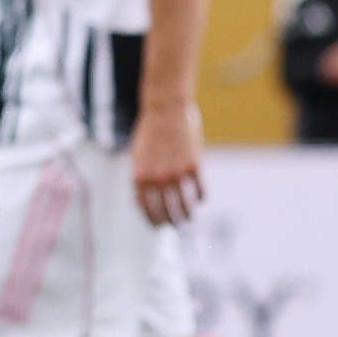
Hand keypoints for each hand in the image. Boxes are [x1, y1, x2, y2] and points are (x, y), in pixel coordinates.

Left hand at [130, 100, 206, 226]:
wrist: (165, 110)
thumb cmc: (149, 133)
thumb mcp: (137, 157)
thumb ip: (140, 178)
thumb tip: (140, 201)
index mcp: (140, 176)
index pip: (146, 208)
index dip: (152, 219)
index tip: (158, 226)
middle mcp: (157, 178)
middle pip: (166, 210)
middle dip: (170, 222)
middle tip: (175, 225)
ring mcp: (176, 173)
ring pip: (184, 204)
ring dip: (187, 214)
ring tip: (188, 218)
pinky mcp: (194, 166)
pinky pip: (199, 190)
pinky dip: (200, 197)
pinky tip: (199, 200)